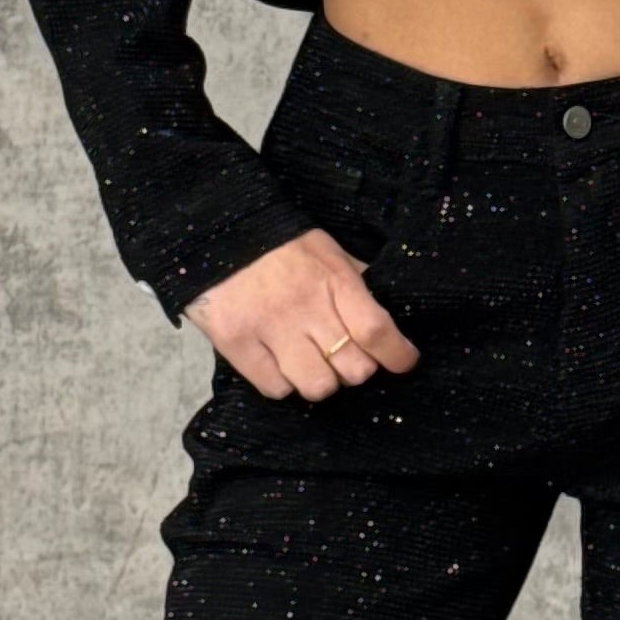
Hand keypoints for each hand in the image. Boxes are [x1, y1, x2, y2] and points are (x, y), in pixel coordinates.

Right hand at [183, 225, 420, 399]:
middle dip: (356, 368)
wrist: (215, 230)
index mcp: (332, 280)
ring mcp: (268, 327)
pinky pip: (275, 389)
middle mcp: (304, 306)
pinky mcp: (235, 342)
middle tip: (344, 356)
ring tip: (310, 362)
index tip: (404, 361)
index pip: (376, 330)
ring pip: (318, 386)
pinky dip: (283, 383)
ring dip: (321, 380)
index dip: (398, 355)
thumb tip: (390, 310)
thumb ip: (356, 281)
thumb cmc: (278, 243)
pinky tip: (280, 363)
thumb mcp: (326, 250)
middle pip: (353, 368)